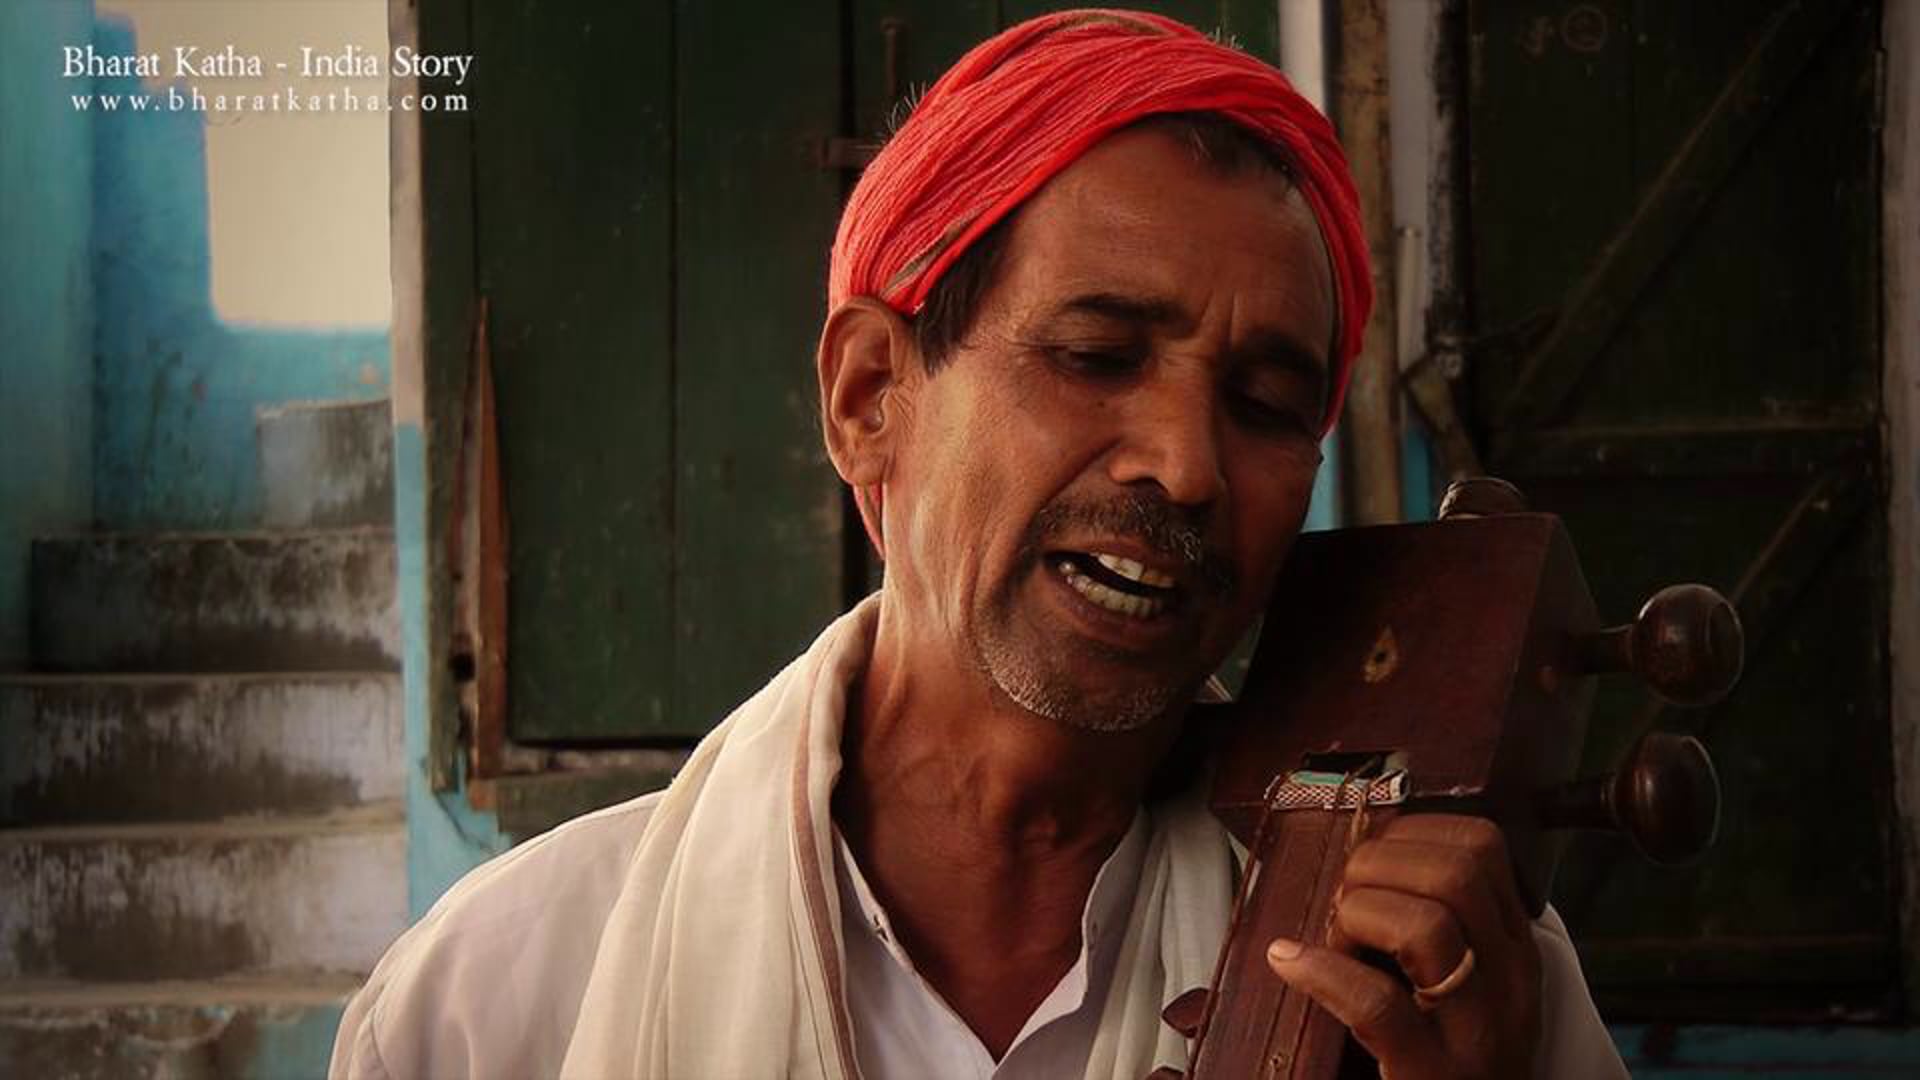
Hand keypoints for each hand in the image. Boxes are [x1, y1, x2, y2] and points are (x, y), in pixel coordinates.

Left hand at [1263, 814, 1541, 1079]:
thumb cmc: (1457, 1055)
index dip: (1413, 832)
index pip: (1483, 846)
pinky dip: (1322, 972)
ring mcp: (1474, 1029)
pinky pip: (1376, 1004)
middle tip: (1345, 901)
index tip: (1374, 855)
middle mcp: (1506, 981)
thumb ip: (1436, 921)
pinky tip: (1291, 962)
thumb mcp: (1471, 982)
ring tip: (1335, 941)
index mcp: (1513, 947)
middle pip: (1455, 874)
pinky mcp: (1429, 1072)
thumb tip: (1361, 853)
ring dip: (1356, 913)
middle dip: (1378, 865)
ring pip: (1425, 925)